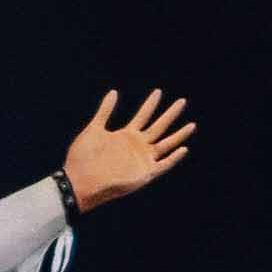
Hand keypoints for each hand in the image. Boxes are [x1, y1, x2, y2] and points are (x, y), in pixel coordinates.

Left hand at [61, 89, 193, 205]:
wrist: (80, 180)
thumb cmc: (83, 157)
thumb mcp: (94, 129)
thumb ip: (104, 111)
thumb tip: (114, 92)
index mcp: (126, 136)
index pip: (143, 116)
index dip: (150, 104)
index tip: (158, 91)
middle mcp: (137, 147)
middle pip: (159, 127)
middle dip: (170, 114)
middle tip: (182, 101)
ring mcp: (142, 160)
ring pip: (166, 144)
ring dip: (178, 135)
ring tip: (191, 125)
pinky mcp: (144, 174)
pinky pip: (163, 165)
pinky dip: (173, 158)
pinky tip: (183, 149)